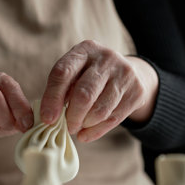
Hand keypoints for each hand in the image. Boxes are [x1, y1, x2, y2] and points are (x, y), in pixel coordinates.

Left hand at [40, 40, 158, 141]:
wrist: (127, 72)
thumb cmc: (88, 76)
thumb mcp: (74, 73)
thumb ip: (60, 90)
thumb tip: (49, 118)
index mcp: (84, 50)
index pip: (62, 73)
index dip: (52, 98)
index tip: (47, 119)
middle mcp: (106, 58)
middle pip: (84, 95)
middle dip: (72, 116)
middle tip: (67, 127)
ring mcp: (124, 74)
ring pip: (100, 110)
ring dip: (85, 124)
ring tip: (77, 126)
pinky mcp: (137, 91)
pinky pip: (113, 119)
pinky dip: (96, 131)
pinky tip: (86, 134)